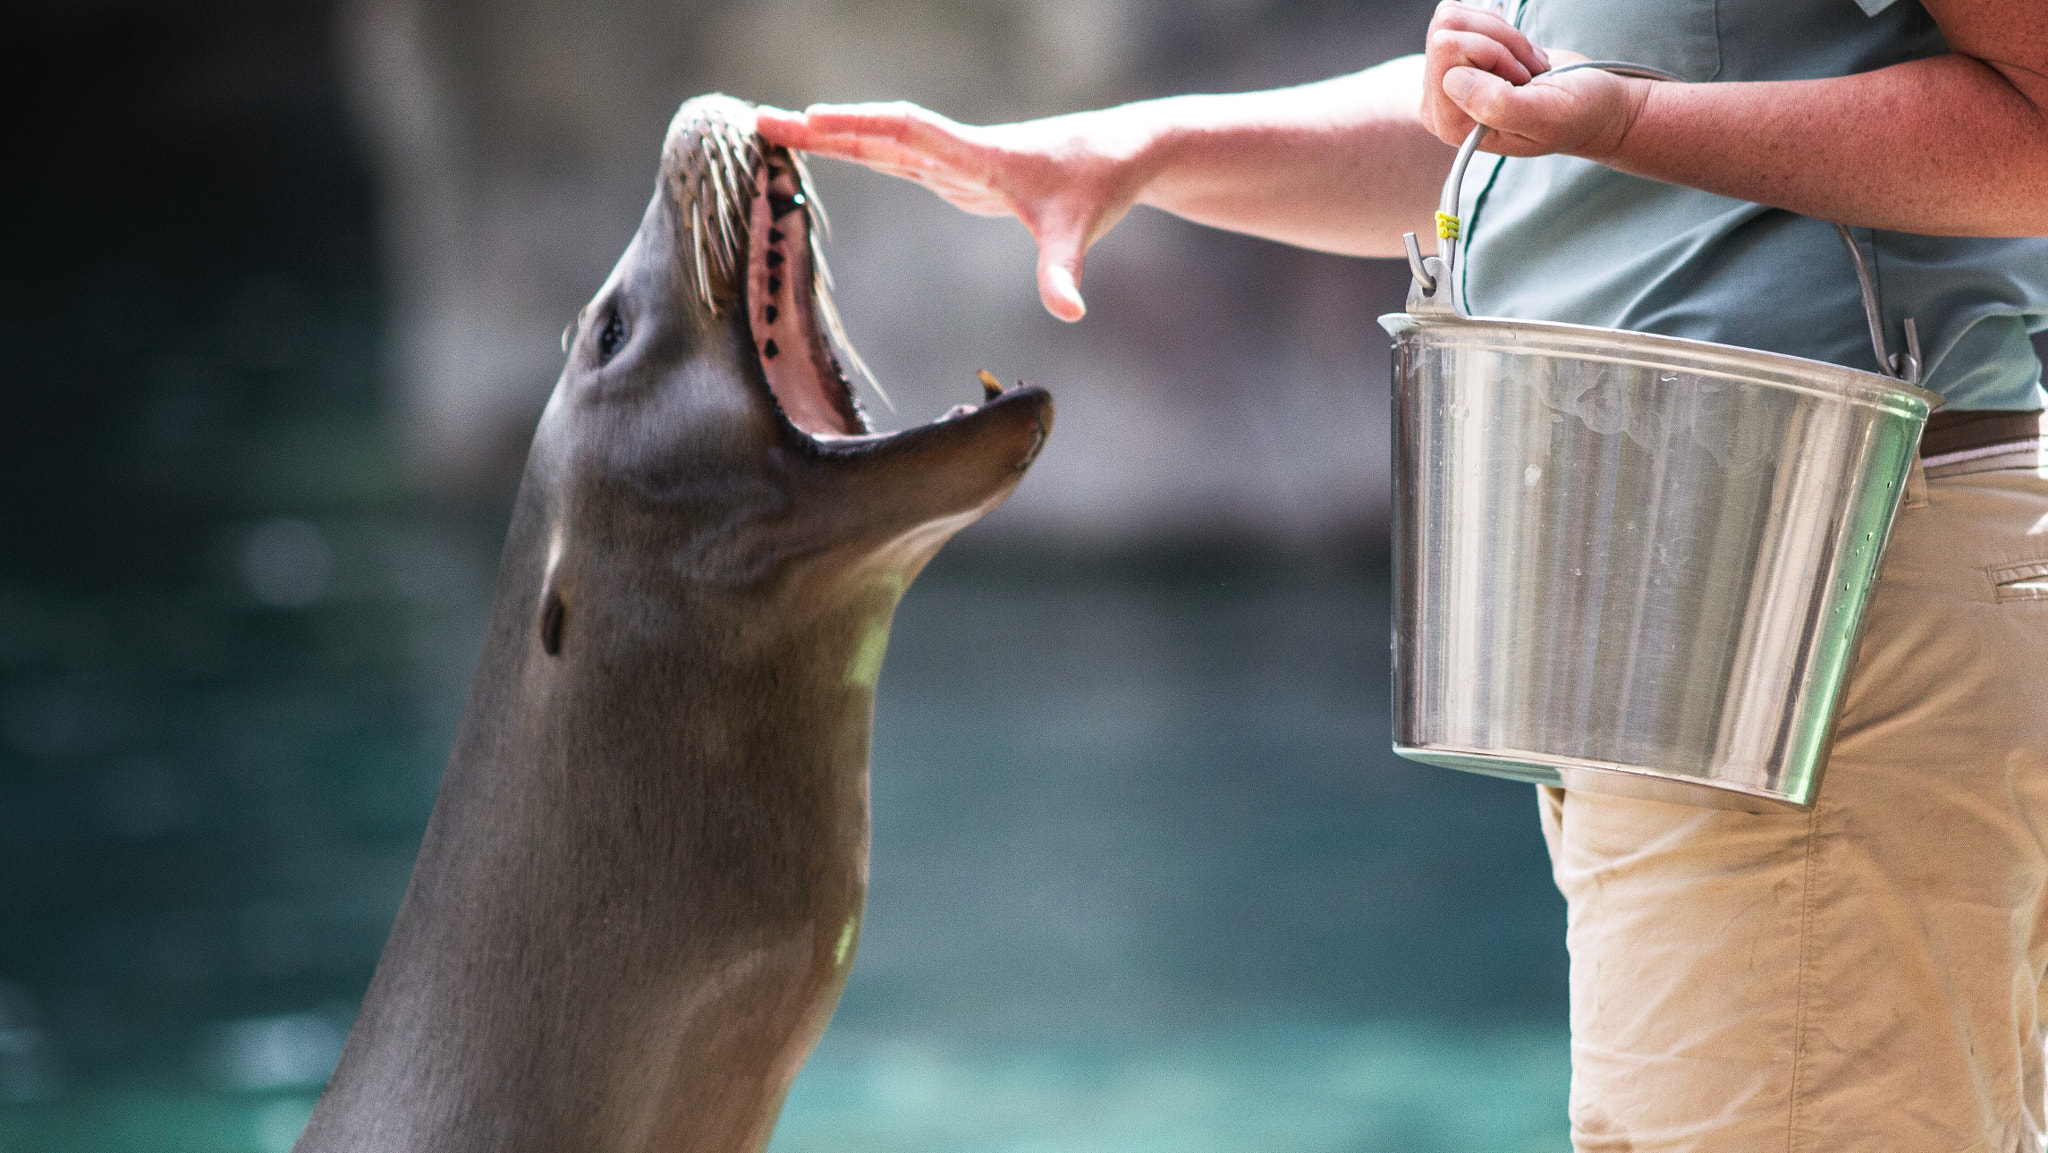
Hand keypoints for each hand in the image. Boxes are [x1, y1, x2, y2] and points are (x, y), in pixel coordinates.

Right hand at [757, 102, 1151, 320]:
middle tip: (760, 121)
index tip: (812, 119)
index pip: (910, 133)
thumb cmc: (1099, 186)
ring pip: (879, 141)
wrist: (1118, 154)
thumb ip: (1065, 273)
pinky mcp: (954, 172)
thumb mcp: (1081, 232)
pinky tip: (825, 147)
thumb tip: (1069, 312)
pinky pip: (892, 154)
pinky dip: (855, 148)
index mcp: (979, 155)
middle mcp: (957, 151)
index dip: (862, 127)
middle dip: (820, 128)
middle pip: (878, 133)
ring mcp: (952, 160)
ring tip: (772, 129)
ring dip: (828, 135)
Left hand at [1420, 0, 1651, 159]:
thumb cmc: (1574, 114)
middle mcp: (1441, 102)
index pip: (1445, 50)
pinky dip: (1500, 30)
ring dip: (1500, 36)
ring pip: (1454, 19)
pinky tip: (1517, 57)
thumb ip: (1497, 105)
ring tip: (1523, 67)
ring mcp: (1448, 77)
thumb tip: (1451, 79)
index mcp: (1451, 123)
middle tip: (1523, 72)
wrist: (1591, 103)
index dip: (1492, 53)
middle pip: (1446, 31)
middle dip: (1496, 42)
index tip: (1519, 79)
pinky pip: (1465, 15)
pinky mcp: (1460, 57)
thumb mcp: (1545, 116)